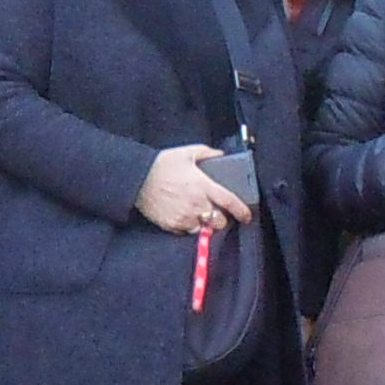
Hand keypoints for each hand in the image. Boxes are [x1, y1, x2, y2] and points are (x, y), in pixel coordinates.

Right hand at [133, 144, 253, 235]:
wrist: (137, 178)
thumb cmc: (162, 164)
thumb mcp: (186, 152)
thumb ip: (207, 153)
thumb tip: (221, 155)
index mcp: (203, 186)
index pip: (229, 202)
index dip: (242, 211)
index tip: (246, 216)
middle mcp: (196, 204)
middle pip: (219, 221)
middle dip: (221, 218)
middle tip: (217, 212)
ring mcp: (184, 217)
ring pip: (205, 229)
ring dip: (205, 224)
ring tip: (200, 214)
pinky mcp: (173, 225)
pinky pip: (188, 232)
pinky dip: (190, 227)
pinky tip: (186, 216)